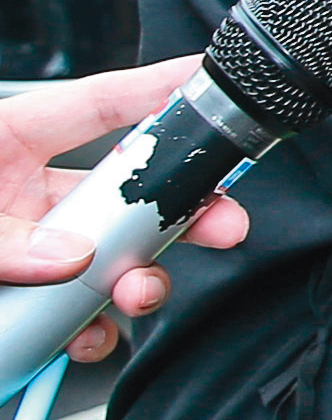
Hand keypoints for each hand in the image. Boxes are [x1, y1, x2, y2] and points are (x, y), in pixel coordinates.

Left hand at [0, 57, 248, 363]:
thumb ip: (6, 240)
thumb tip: (70, 255)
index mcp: (5, 146)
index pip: (97, 105)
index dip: (159, 87)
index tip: (214, 81)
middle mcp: (26, 195)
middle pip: (127, 193)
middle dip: (182, 212)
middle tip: (223, 225)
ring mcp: (32, 247)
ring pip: (112, 261)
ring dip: (138, 285)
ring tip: (137, 298)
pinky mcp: (29, 298)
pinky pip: (78, 317)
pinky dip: (91, 334)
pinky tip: (85, 338)